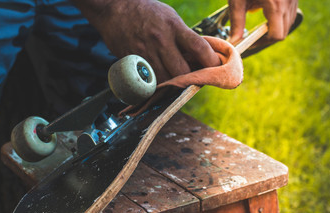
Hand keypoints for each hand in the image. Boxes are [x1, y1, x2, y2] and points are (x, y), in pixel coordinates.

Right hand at [73, 0, 220, 82]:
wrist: (115, 10)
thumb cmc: (147, 13)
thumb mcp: (170, 18)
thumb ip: (185, 37)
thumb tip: (201, 58)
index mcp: (174, 26)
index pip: (199, 48)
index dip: (211, 61)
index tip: (215, 67)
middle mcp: (160, 41)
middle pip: (183, 71)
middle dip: (191, 78)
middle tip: (194, 78)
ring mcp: (145, 53)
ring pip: (166, 80)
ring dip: (173, 84)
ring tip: (176, 80)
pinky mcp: (133, 63)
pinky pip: (149, 82)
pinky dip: (157, 85)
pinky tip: (160, 81)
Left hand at [228, 0, 297, 43]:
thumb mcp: (238, 0)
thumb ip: (237, 21)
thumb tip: (234, 41)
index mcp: (276, 4)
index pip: (277, 35)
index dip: (262, 42)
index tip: (250, 42)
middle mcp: (288, 2)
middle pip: (283, 31)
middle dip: (267, 36)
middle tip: (253, 35)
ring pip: (288, 22)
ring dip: (274, 26)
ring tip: (258, 20)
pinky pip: (289, 12)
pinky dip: (279, 16)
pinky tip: (266, 9)